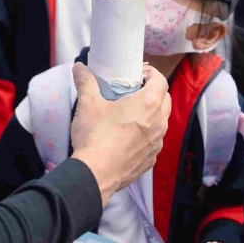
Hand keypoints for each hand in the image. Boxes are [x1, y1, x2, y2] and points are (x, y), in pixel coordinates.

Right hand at [70, 63, 170, 204]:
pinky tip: (129, 136)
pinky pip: (154, 141)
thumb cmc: (95, 136)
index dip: (151, 74)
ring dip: (151, 113)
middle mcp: (159, 123)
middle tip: (135, 90)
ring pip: (161, 121)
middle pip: (165, 100)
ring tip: (131, 113)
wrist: (95, 175)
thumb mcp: (88, 104)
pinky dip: (146, 134)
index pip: (161, 81)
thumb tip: (79, 68)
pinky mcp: (151, 160)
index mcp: (149, 104)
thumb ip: (86, 82)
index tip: (138, 74)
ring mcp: (157, 143)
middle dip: (153, 91)